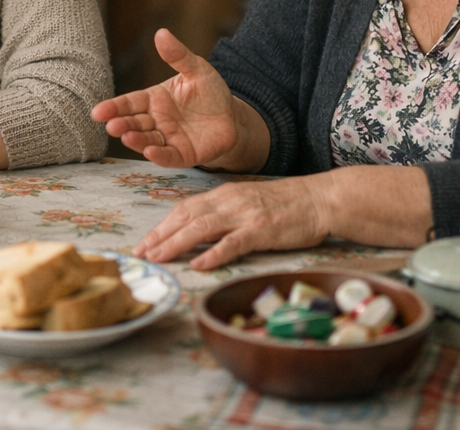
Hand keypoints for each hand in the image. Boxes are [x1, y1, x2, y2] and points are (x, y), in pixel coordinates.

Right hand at [92, 28, 244, 167]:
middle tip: (112, 126)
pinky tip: (150, 151)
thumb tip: (161, 32)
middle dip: (122, 125)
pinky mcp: (184, 154)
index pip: (130, 102)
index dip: (114, 107)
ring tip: (127, 137)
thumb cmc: (211, 93)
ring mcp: (169, 138)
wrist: (233, 118)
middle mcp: (157, 120)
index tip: (98, 112)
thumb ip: (178, 55)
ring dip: (136, 140)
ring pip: (147, 140)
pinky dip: (159, 155)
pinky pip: (169, 156)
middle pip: (134, 122)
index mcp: (155, 99)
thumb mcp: (196, 69)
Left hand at [134, 175, 332, 269]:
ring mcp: (244, 215)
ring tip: (159, 258)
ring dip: (176, 243)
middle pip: (186, 217)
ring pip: (202, 227)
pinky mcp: (262, 229)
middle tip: (141, 254)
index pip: (184, 209)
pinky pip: (234, 242)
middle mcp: (229, 201)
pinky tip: (200, 264)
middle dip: (160, 236)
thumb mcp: (247, 203)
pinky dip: (214, 253)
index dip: (162, 226)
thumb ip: (224, 215)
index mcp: (223, 195)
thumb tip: (199, 234)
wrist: (319, 198)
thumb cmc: (286, 205)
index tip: (145, 242)